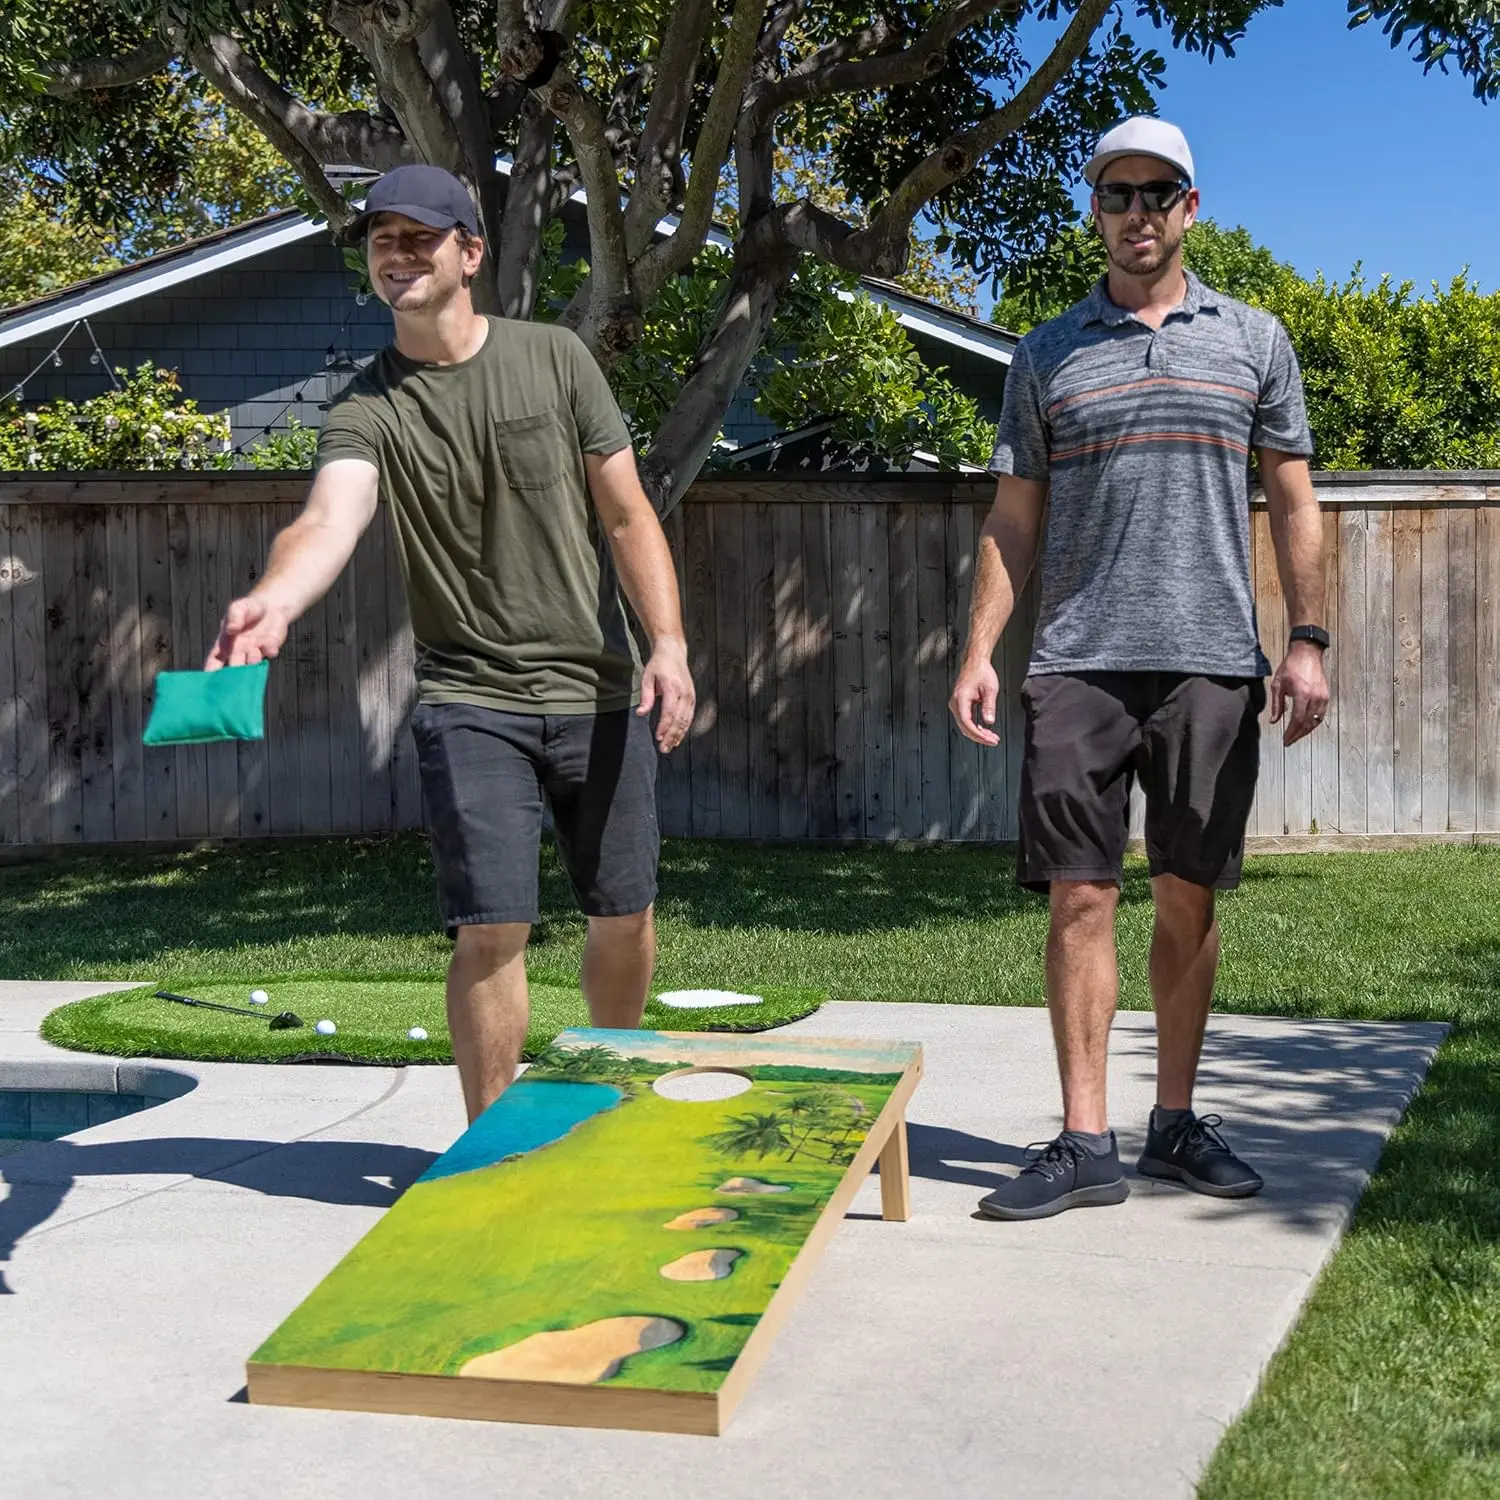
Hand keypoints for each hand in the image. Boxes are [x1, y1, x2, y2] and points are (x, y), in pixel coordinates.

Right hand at [205, 596, 289, 669]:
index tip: (210, 677)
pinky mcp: (270, 649)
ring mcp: (255, 652)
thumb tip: (231, 629)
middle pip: (233, 668)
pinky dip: (269, 650)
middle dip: (234, 669)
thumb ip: (234, 616)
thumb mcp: (238, 608)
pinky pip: (269, 653)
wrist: (271, 607)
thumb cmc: (249, 609)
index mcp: (225, 644)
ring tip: (253, 649)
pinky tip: (269, 643)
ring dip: (252, 661)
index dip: (211, 671)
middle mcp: (239, 652)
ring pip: (252, 665)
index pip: (214, 661)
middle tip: (237, 660)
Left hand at [638, 638, 694, 752]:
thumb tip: (641, 713)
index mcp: (673, 687)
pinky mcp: (692, 697)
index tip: (658, 737)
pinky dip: (684, 728)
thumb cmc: (659, 664)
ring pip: (686, 720)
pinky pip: (689, 716)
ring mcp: (690, 696)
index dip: (664, 727)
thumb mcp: (647, 678)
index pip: (669, 712)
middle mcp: (684, 693)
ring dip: (678, 735)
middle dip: (671, 736)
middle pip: (679, 720)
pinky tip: (678, 737)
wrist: (673, 652)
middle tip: (664, 748)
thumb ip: (646, 697)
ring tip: (670, 746)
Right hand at [949, 657, 1000, 746]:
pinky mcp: (959, 705)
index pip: (967, 723)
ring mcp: (956, 705)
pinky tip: (984, 730)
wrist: (975, 663)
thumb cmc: (982, 673)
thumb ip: (989, 706)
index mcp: (961, 699)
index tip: (990, 740)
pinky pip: (965, 720)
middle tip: (993, 741)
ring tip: (991, 737)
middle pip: (965, 727)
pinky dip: (975, 727)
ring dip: (977, 733)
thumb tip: (989, 721)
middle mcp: (955, 703)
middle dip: (979, 737)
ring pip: (964, 726)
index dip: (978, 735)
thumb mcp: (990, 689)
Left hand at [1269, 641, 1329, 745]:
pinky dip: (1313, 723)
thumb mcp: (1278, 685)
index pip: (1297, 720)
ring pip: (1316, 721)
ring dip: (1306, 731)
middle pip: (1307, 724)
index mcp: (1302, 694)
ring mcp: (1323, 697)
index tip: (1285, 740)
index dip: (1291, 733)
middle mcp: (1315, 697)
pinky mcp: (1326, 695)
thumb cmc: (1291, 667)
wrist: (1307, 653)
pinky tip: (1305, 726)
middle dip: (1298, 735)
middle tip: (1289, 741)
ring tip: (1296, 736)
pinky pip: (1320, 714)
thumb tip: (1274, 721)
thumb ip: (1277, 705)